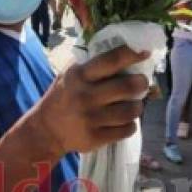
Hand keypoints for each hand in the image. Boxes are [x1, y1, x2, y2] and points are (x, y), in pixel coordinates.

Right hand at [32, 45, 150, 154]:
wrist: (46, 130)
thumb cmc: (65, 96)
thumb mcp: (71, 74)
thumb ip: (94, 64)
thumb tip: (127, 53)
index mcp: (79, 75)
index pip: (111, 60)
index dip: (132, 55)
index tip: (144, 53)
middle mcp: (85, 96)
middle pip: (127, 87)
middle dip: (141, 83)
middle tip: (141, 84)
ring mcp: (90, 119)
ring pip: (130, 111)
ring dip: (137, 106)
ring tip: (134, 104)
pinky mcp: (94, 138)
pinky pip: (126, 130)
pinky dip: (130, 125)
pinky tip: (124, 121)